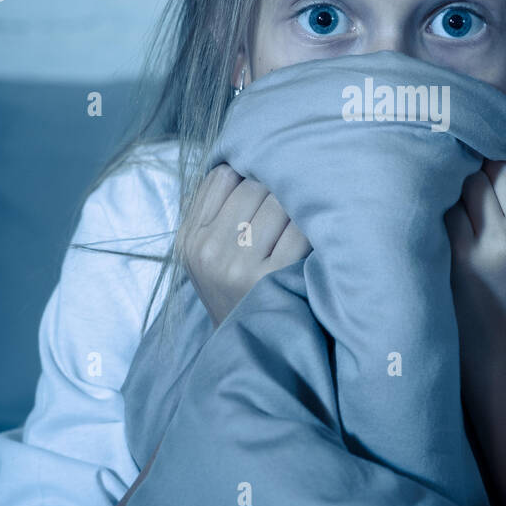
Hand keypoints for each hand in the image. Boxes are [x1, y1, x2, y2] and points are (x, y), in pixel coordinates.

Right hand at [179, 164, 311, 326]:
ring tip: (305, 216)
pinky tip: (315, 235)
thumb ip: (218, 208)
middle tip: (293, 201)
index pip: (223, 176)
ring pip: (278, 201)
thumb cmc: (236, 290)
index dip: (250, 174)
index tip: (268, 185)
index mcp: (190, 238)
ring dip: (297, 204)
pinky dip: (311, 226)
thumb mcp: (209, 252)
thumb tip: (251, 157)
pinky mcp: (271, 279)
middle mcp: (208, 251)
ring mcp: (238, 266)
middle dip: (277, 188)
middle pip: (253, 186)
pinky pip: (300, 228)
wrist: (248, 347)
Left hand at [444, 146, 505, 365]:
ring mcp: (497, 244)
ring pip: (472, 182)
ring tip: (475, 218)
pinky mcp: (463, 257)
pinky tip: (458, 235)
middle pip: (499, 166)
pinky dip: (450, 216)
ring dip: (467, 193)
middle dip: (490, 176)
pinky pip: (449, 209)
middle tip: (489, 204)